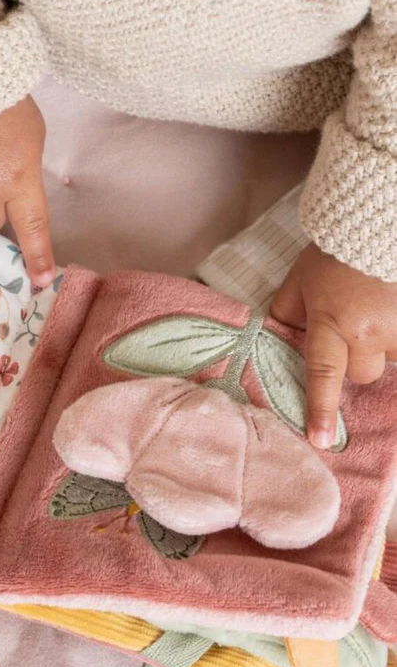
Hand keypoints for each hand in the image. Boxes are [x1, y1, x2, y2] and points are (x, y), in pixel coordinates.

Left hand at [271, 243, 396, 448]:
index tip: (321, 440)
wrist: (375, 226)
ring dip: (379, 346)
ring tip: (373, 313)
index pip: (323, 373)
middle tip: (349, 327)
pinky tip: (385, 315)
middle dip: (352, 358)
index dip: (321, 408)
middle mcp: (369, 330)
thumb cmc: (331, 257)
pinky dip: (395, 342)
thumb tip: (281, 343)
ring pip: (386, 361)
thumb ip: (286, 317)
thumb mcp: (297, 285)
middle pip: (359, 373)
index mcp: (331, 322)